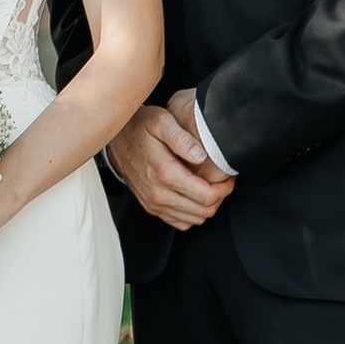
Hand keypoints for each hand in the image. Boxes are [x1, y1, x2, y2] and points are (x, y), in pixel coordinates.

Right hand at [112, 88, 234, 230]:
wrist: (116, 138)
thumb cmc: (140, 127)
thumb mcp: (161, 121)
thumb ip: (182, 138)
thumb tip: (201, 156)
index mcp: (165, 174)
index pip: (207, 196)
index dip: (224, 188)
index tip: (227, 176)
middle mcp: (158, 194)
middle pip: (204, 211)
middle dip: (219, 197)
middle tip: (222, 181)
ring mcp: (153, 203)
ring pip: (194, 219)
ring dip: (207, 206)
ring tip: (209, 186)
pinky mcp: (151, 207)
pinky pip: (180, 222)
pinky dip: (192, 213)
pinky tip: (194, 195)